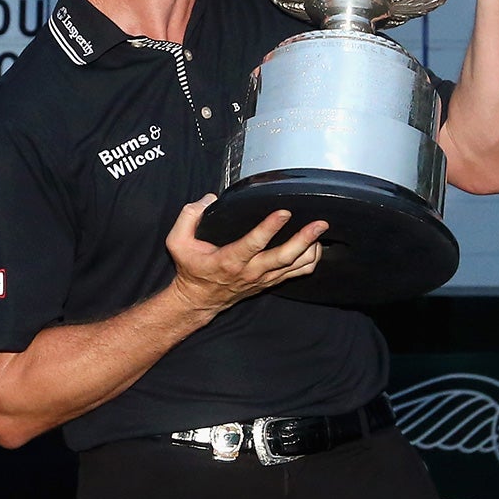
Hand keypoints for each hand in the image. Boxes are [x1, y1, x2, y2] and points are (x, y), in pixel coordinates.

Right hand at [163, 197, 326, 315]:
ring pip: (295, 267)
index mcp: (229, 260)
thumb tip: (209, 199)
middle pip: (283, 257)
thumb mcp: (178, 242)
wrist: (199, 299)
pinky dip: (310, 261)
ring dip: (311, 250)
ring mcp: (263, 278)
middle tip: (319, 224)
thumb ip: (189, 216)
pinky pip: (297, 274)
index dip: (270, 228)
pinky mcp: (270, 282)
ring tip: (320, 232)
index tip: (283, 213)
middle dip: (304, 239)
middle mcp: (250, 271)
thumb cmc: (191, 269)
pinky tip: (315, 247)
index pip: (253, 244)